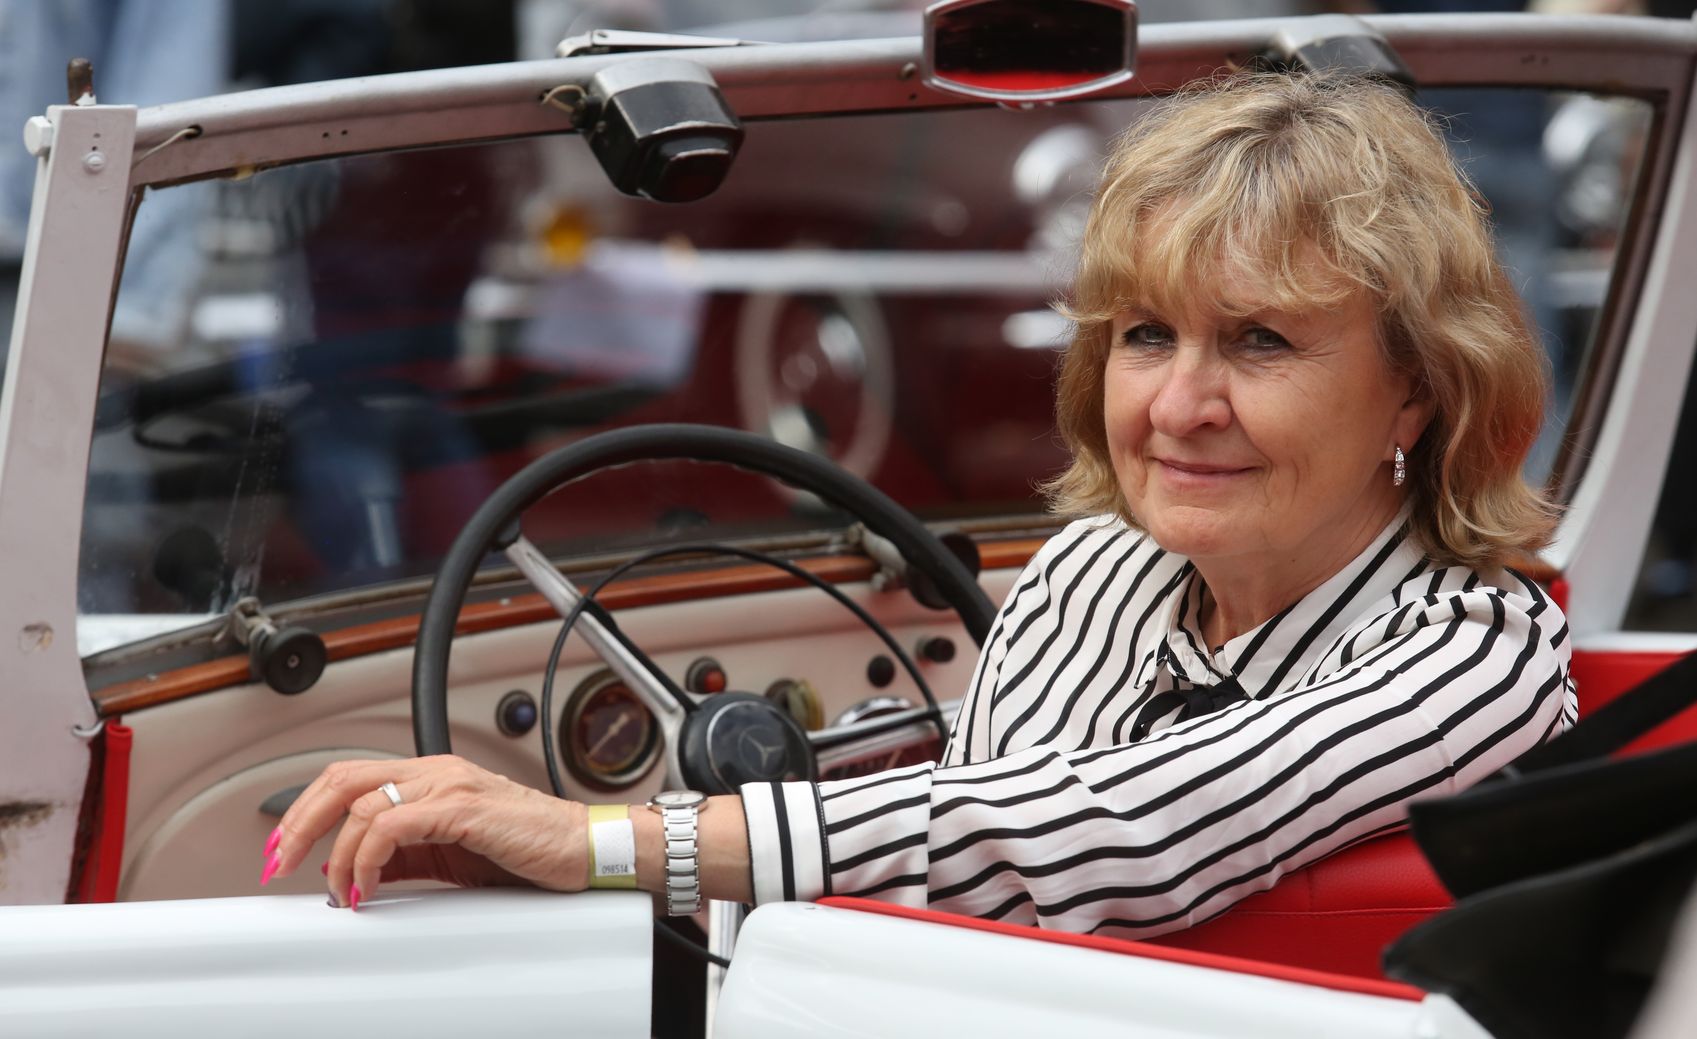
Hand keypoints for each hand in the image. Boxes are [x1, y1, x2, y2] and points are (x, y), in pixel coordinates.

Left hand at [266, 755, 588, 907]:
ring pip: (360, 803)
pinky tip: (367, 886)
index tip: (283, 850)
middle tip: (281, 864)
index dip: (305, 810)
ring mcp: (449, 785)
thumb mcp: (450, 855)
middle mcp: (436, 771)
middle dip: (300, 824)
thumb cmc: (528, 850)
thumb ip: (403, 856)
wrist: (582, 850)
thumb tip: (355, 872)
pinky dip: (366, 858)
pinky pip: (392, 826)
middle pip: (341, 779)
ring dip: (335, 855)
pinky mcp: (462, 808)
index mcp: (431, 776)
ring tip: (340, 891)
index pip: (348, 776)